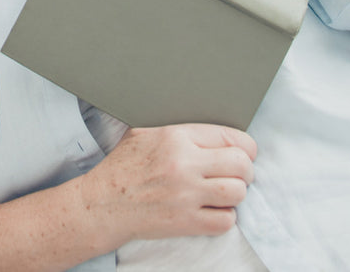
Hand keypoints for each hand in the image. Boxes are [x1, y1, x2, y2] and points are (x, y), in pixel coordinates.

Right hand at [80, 124, 255, 243]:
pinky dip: (225, 217)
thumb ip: (177, 128)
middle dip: (246, 170)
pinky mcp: (186, 222)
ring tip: (226, 192)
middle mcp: (185, 164)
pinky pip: (225, 221)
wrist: (104, 203)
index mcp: (176, 136)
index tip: (245, 152)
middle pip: (241, 164)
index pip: (230, 136)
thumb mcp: (145, 132)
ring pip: (237, 192)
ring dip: (236, 194)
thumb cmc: (124, 166)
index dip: (245, 146)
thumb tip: (207, 128)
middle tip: (239, 174)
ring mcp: (186, 195)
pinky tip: (214, 210)